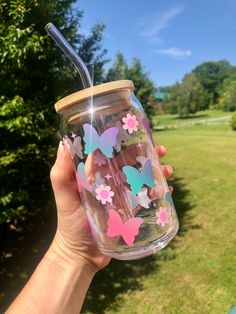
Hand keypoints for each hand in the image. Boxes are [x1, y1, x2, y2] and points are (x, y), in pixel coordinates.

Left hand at [49, 142, 172, 273]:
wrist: (81, 254)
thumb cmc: (70, 223)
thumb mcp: (64, 196)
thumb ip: (61, 173)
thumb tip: (63, 143)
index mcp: (96, 175)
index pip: (113, 153)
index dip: (127, 143)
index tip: (140, 136)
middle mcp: (110, 183)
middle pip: (132, 164)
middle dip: (147, 155)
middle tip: (161, 151)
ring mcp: (121, 197)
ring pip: (142, 179)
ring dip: (156, 172)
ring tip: (168, 171)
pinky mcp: (130, 211)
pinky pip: (146, 198)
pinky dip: (158, 192)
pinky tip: (168, 190)